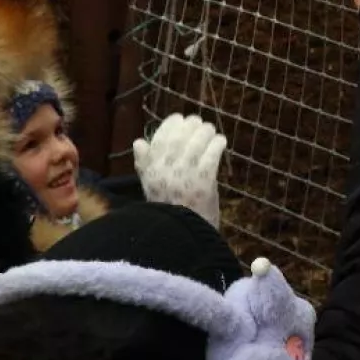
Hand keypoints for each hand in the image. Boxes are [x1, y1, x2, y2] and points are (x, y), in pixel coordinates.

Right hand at [133, 113, 226, 227]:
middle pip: (178, 137)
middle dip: (191, 125)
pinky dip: (217, 144)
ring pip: (196, 142)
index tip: (179, 120)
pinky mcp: (204, 182)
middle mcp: (164, 171)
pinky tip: (220, 142)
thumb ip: (145, 165)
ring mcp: (184, 176)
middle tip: (199, 123)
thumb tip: (139, 141)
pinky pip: (211, 154)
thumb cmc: (169, 213)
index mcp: (150, 172)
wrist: (182, 240)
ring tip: (211, 132)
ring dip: (206, 132)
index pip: (158, 139)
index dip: (171, 125)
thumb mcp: (151, 190)